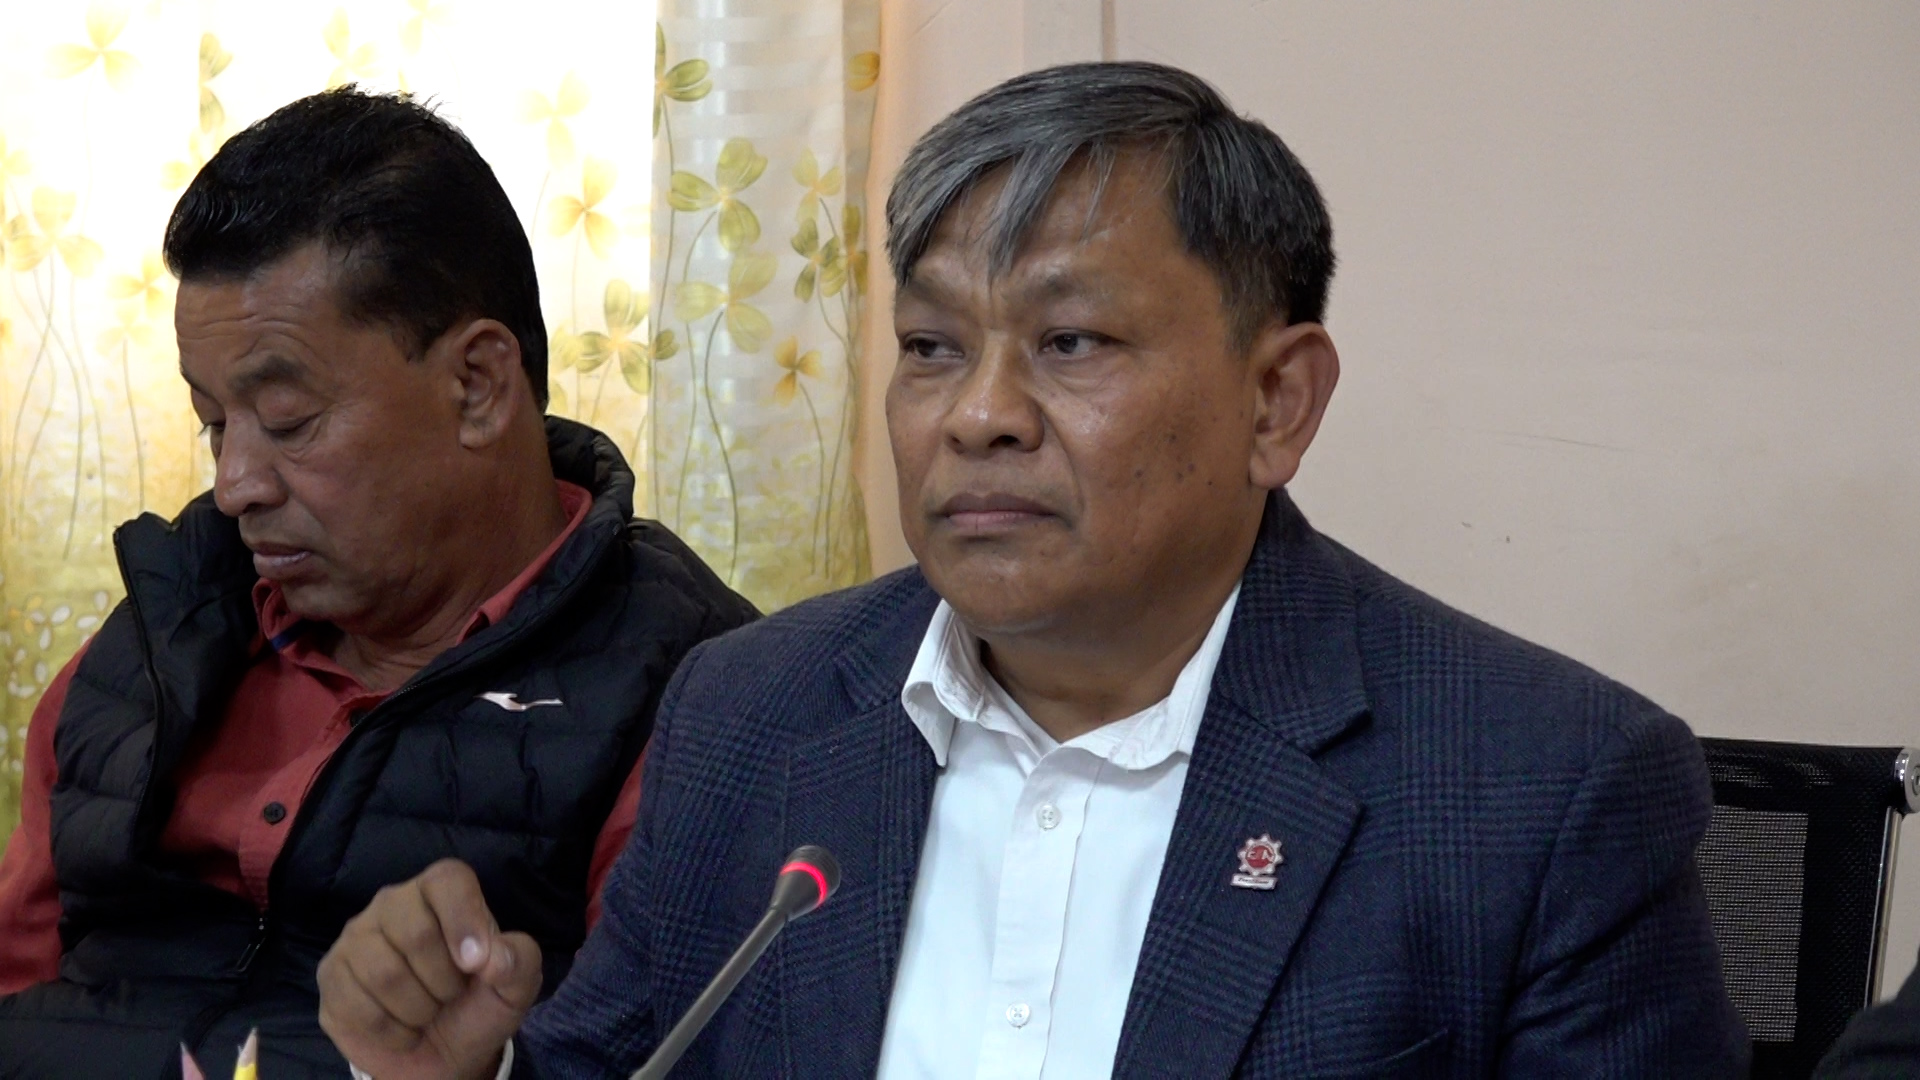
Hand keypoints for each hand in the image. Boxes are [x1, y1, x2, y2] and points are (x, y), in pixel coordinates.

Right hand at [318, 859, 542, 1079]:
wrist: (441, 1055)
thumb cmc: (478, 1005)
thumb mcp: (514, 986)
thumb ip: (518, 962)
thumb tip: (495, 957)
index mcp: (441, 892)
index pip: (448, 881)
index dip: (464, 920)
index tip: (475, 964)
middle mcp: (393, 904)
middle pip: (414, 933)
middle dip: (443, 981)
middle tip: (451, 995)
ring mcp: (356, 938)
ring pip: (383, 973)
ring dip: (418, 1009)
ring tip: (427, 1011)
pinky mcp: (331, 975)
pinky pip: (356, 1005)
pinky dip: (392, 1031)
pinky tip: (403, 1029)